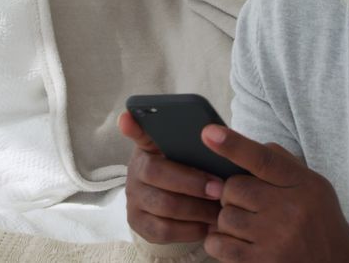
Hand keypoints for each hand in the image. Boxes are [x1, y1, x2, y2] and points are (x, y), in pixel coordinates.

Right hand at [118, 111, 223, 243]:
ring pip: (164, 206)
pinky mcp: (139, 224)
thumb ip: (197, 143)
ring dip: (196, 209)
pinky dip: (190, 230)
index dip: (132, 126)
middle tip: (220, 188)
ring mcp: (133, 199)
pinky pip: (163, 230)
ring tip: (220, 210)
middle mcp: (135, 171)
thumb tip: (212, 130)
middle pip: (156, 173)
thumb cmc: (191, 171)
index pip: (137, 132)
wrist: (178, 203)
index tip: (128, 118)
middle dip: (192, 182)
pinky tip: (208, 226)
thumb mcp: (191, 154)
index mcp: (148, 147)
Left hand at [200, 125, 348, 261]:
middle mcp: (289, 209)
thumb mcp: (312, 184)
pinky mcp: (262, 262)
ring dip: (229, 221)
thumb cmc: (317, 219)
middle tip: (248, 206)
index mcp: (302, 184)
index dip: (234, 145)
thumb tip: (242, 146)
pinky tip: (236, 243)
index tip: (209, 133)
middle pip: (233, 188)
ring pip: (224, 217)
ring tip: (248, 228)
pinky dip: (219, 242)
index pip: (263, 159)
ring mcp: (275, 238)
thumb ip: (281, 162)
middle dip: (232, 196)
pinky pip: (219, 244)